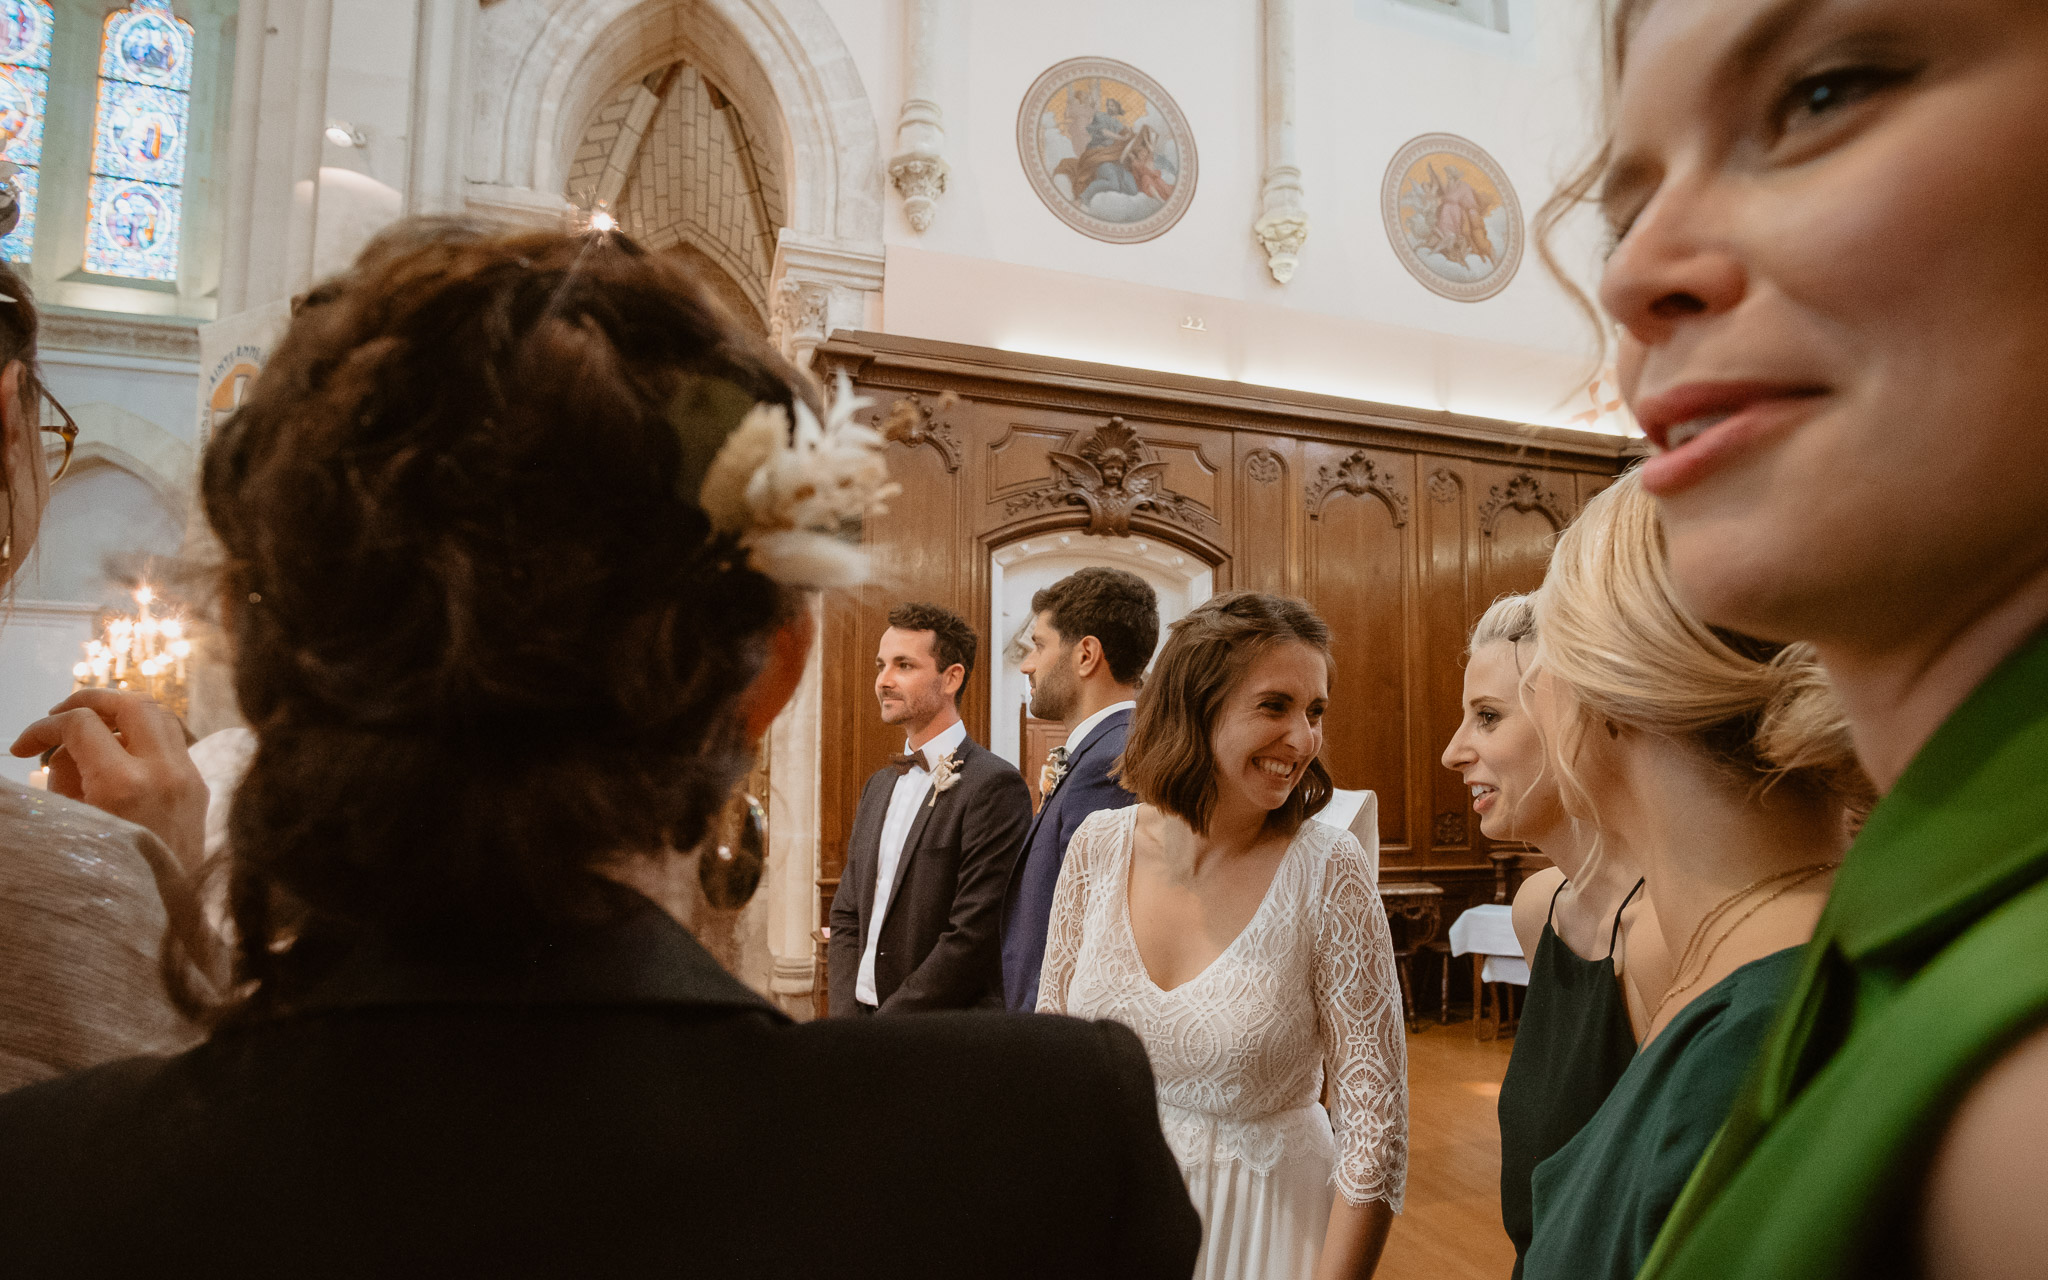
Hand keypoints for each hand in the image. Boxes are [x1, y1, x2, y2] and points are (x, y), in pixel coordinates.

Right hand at [12, 689, 209, 873]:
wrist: (164, 915)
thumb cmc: (106, 876)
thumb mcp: (70, 825)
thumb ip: (64, 777)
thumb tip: (67, 747)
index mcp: (125, 784)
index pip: (81, 725)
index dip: (43, 728)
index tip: (20, 748)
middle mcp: (164, 772)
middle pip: (130, 702)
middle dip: (88, 700)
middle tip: (58, 715)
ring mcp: (189, 777)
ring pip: (159, 714)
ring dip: (119, 712)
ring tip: (87, 729)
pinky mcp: (201, 787)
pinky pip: (173, 741)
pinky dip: (143, 734)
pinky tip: (118, 753)